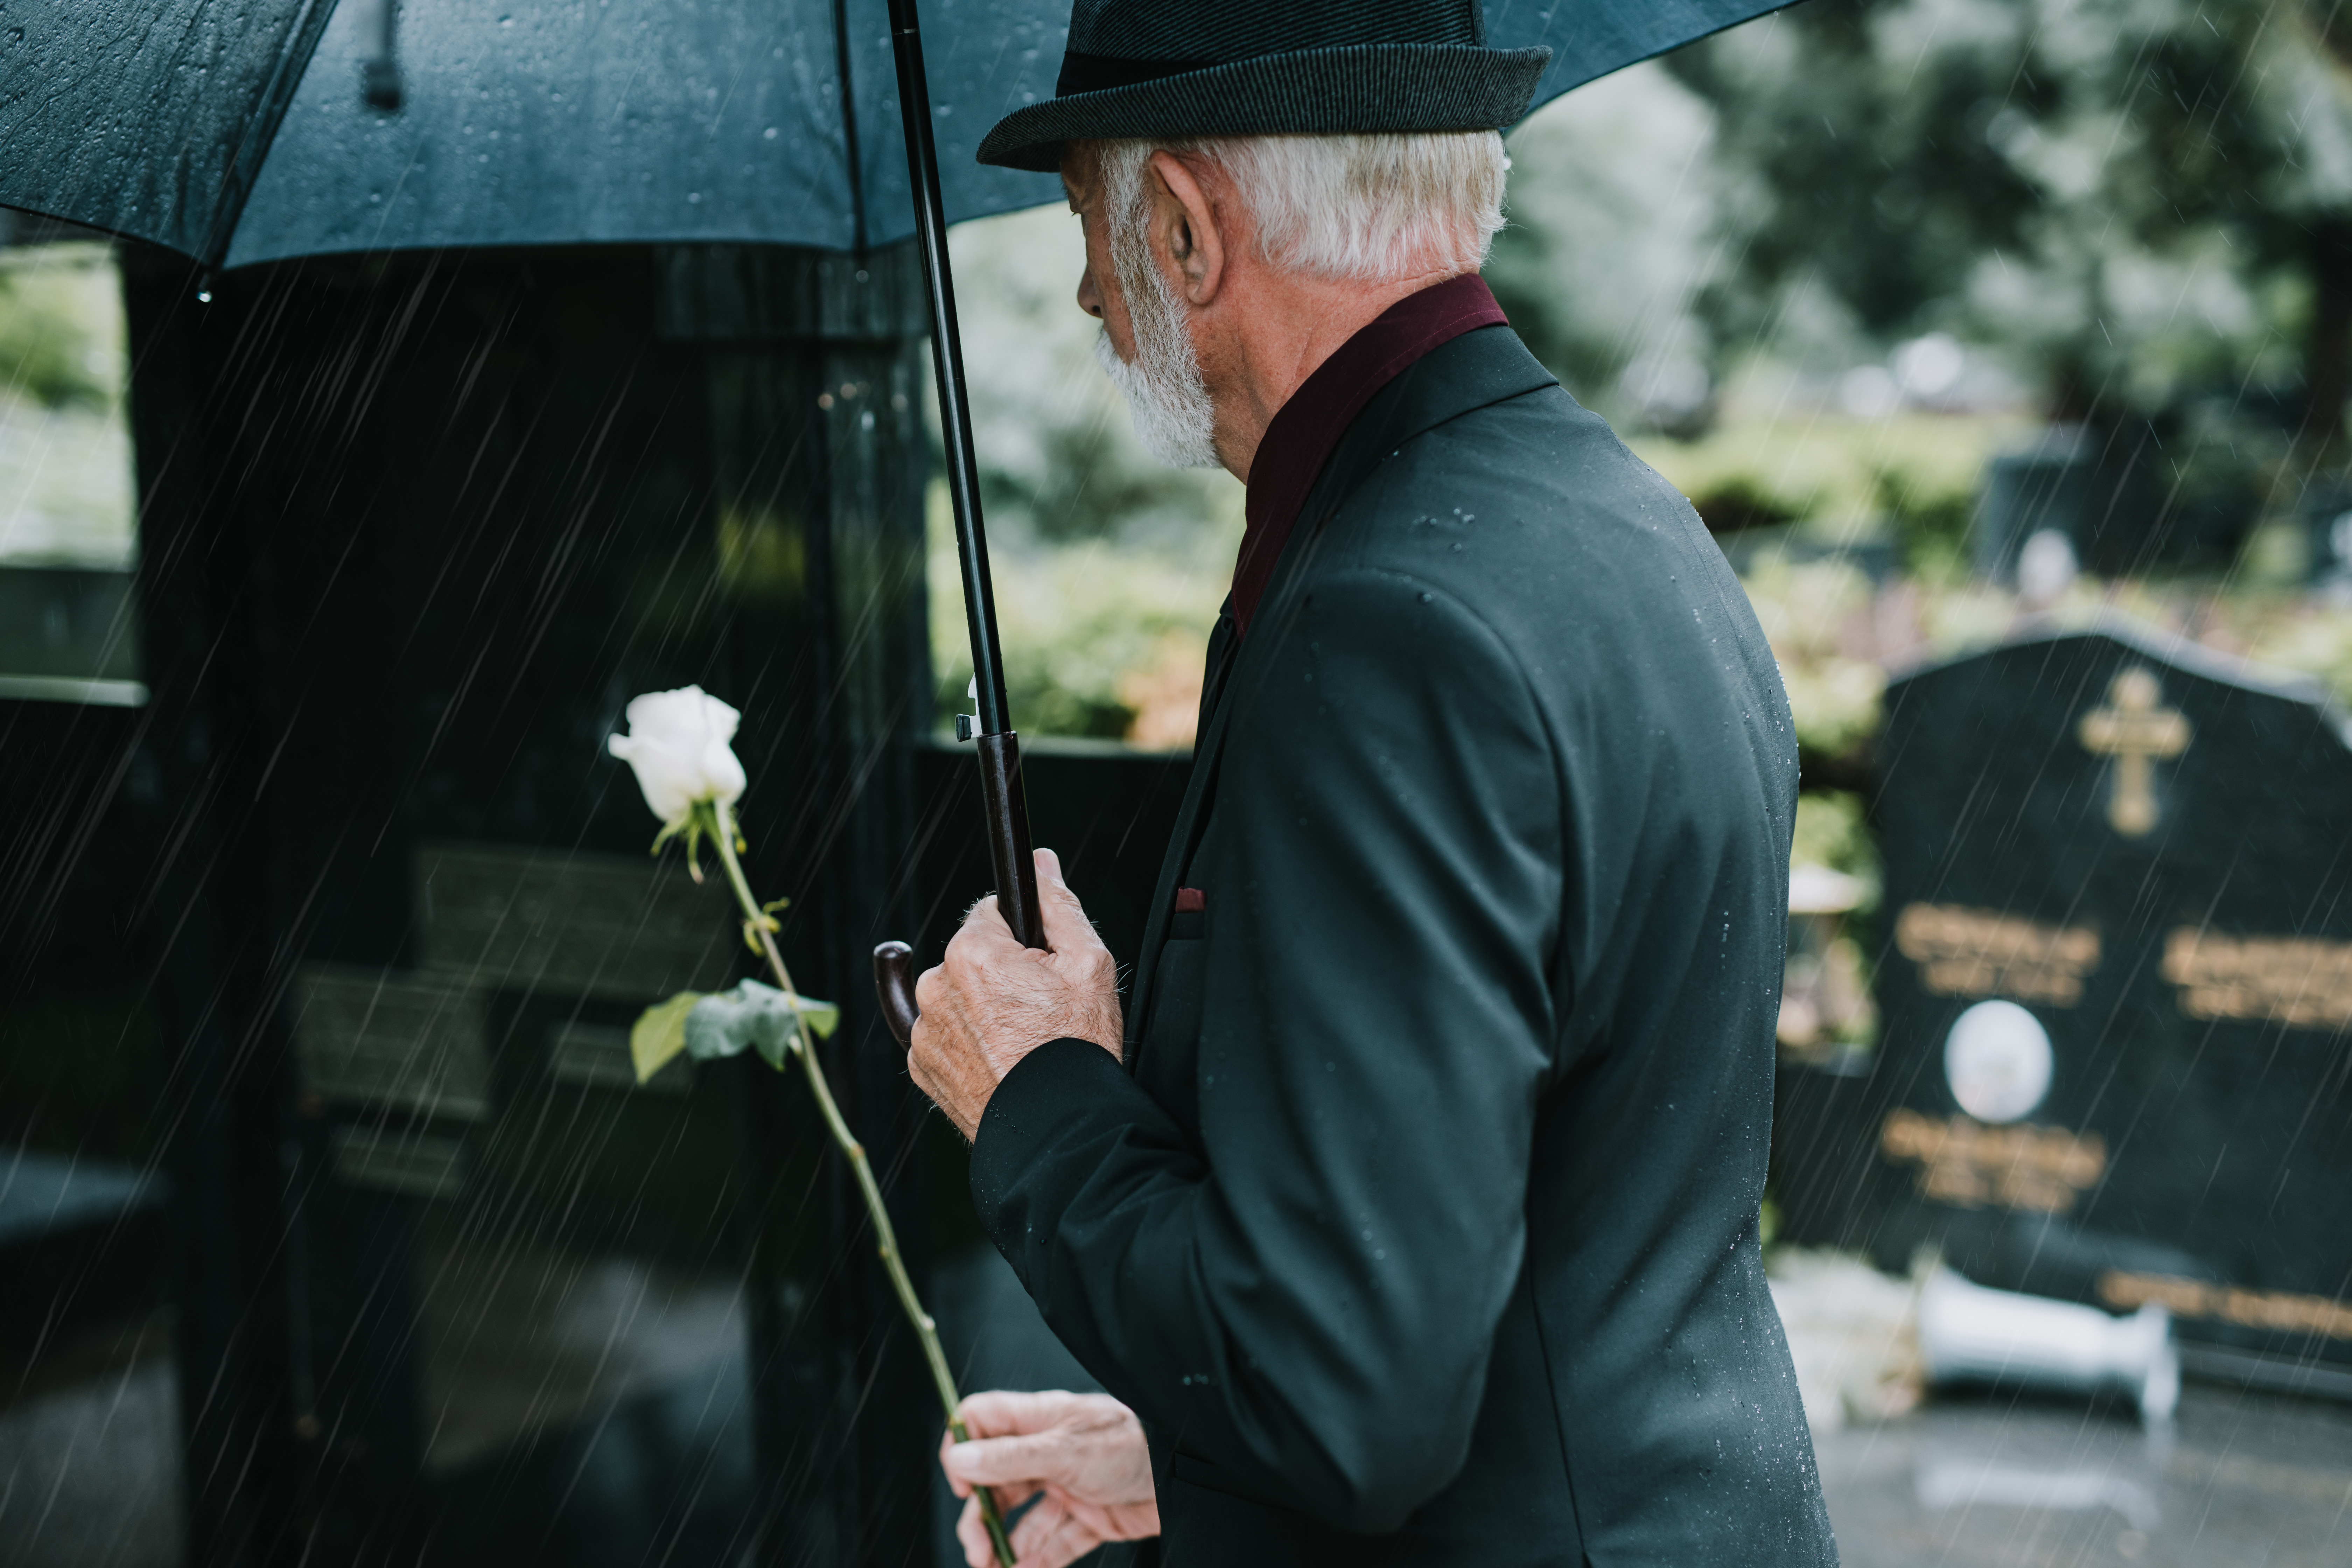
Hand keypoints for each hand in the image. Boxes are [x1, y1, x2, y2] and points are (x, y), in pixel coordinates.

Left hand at [909, 848, 1121, 1138]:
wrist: (1057, 1129)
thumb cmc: (1076, 1047)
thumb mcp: (1088, 963)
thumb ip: (1058, 904)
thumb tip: (1039, 862)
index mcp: (971, 952)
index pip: (991, 914)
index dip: (1024, 937)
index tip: (1043, 964)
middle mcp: (935, 987)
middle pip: (972, 956)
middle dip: (1003, 973)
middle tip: (1041, 1009)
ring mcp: (924, 1031)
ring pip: (957, 997)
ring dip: (983, 1008)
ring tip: (1023, 1041)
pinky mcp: (921, 1068)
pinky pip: (945, 1036)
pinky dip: (968, 1042)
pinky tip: (1001, 1059)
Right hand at [939, 1390, 1158, 1567]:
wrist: (1189, 1473)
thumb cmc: (1134, 1442)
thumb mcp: (1067, 1450)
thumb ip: (1012, 1459)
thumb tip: (959, 1460)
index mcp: (1040, 1421)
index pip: (983, 1423)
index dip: (963, 1449)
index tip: (960, 1484)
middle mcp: (1048, 1453)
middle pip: (995, 1483)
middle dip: (980, 1517)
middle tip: (977, 1549)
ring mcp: (1067, 1487)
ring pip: (1022, 1520)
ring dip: (1004, 1546)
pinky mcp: (1089, 1518)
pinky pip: (1054, 1543)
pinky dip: (1038, 1560)